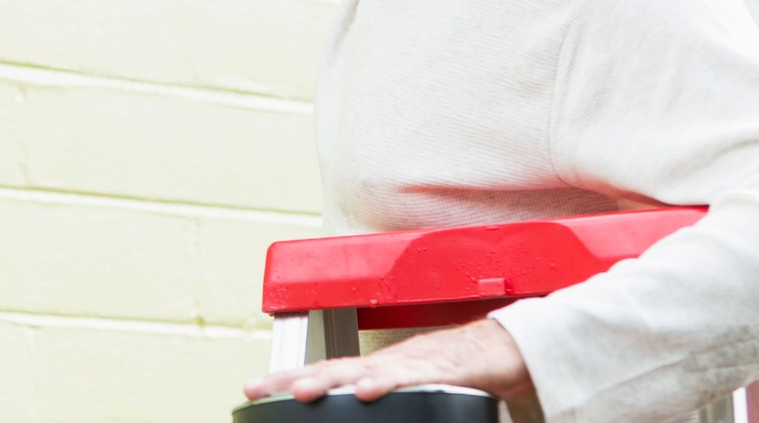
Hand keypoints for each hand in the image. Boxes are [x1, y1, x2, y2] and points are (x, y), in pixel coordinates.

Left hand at [242, 320, 537, 417]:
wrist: (507, 347)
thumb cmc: (460, 369)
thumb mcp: (414, 388)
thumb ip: (386, 399)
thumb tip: (357, 411)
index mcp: (377, 368)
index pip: (324, 372)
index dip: (286, 379)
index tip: (251, 390)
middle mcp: (387, 361)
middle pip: (330, 368)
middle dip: (290, 378)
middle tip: (256, 388)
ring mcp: (412, 362)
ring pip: (363, 369)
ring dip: (329, 381)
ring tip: (299, 392)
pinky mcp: (442, 370)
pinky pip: (411, 377)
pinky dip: (388, 383)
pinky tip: (367, 392)